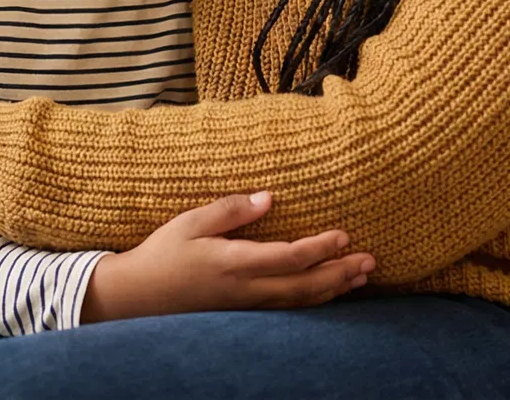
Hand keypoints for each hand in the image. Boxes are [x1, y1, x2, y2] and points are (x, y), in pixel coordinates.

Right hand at [80, 192, 374, 321]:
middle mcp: (246, 289)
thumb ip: (231, 209)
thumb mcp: (192, 222)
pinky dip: (313, 300)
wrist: (139, 296)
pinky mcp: (244, 310)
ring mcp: (247, 305)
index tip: (344, 235)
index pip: (289, 258)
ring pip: (300, 302)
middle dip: (340, 273)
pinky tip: (327, 292)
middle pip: (304, 286)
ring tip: (360, 276)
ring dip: (333, 289)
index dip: (320, 249)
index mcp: (234, 263)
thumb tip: (270, 198)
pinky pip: (287, 308)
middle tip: (370, 260)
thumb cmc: (163, 253)